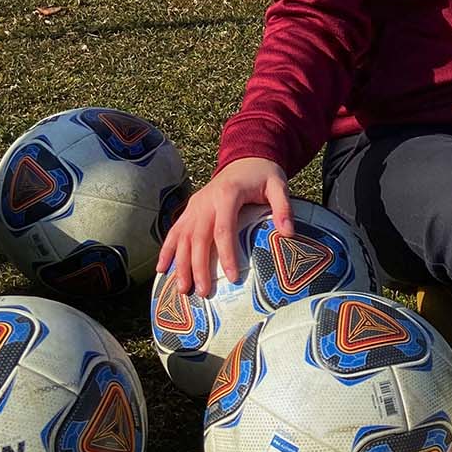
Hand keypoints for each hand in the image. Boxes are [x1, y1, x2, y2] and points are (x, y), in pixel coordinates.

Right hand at [157, 157, 292, 296]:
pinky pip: (174, 232)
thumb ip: (283, 207)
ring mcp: (194, 206)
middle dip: (198, 267)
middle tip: (203, 293)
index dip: (227, 255)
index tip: (232, 278)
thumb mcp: (278, 186)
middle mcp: (205, 202)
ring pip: (182, 237)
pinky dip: (167, 251)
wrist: (245, 159)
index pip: (223, 229)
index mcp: (227, 195)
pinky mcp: (190, 210)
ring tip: (183, 289)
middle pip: (198, 238)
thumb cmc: (263, 175)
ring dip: (180, 264)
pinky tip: (162, 270)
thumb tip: (289, 233)